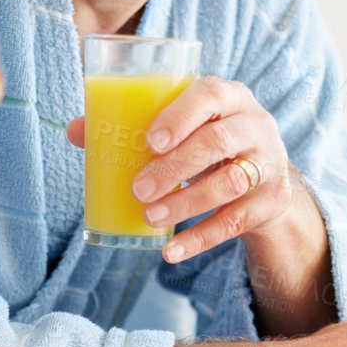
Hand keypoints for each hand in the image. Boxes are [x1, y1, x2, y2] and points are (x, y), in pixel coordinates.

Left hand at [67, 75, 291, 262]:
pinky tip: (170, 251)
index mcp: (230, 97)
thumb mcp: (184, 126)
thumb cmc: (208, 139)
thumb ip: (134, 125)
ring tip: (150, 217)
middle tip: (139, 189)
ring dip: (186, 203)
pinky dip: (200, 238)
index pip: (210, 94)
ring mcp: (268, 164)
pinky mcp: (270, 201)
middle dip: (175, 167)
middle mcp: (255, 126)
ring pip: (230, 184)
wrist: (265, 173)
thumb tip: (76, 130)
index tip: (150, 140)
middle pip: (218, 142)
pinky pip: (235, 222)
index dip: (180, 116)